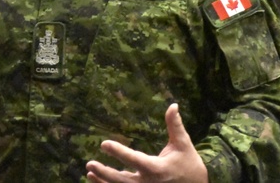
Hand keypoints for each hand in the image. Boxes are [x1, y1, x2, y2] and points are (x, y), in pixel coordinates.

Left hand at [86, 103, 207, 182]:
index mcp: (157, 169)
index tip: (104, 143)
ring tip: (90, 172)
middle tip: (90, 163)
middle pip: (123, 180)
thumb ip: (175, 125)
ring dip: (103, 182)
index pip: (135, 159)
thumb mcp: (183, 144)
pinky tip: (96, 179)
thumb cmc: (189, 165)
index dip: (119, 152)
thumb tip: (173, 105)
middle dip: (105, 173)